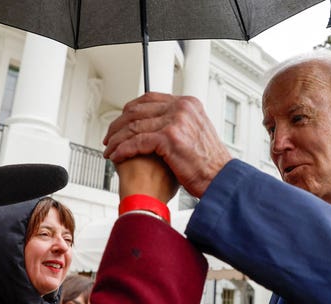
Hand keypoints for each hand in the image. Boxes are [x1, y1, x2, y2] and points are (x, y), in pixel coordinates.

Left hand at [104, 92, 231, 197]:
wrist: (219, 178)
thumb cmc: (208, 163)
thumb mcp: (196, 133)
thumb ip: (178, 123)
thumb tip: (157, 123)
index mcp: (188, 103)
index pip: (149, 99)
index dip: (130, 110)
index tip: (121, 122)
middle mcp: (182, 107)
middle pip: (138, 110)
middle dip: (119, 125)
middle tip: (110, 137)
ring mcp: (176, 121)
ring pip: (134, 126)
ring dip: (118, 139)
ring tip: (110, 149)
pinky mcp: (169, 137)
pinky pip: (137, 141)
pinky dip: (123, 150)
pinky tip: (117, 157)